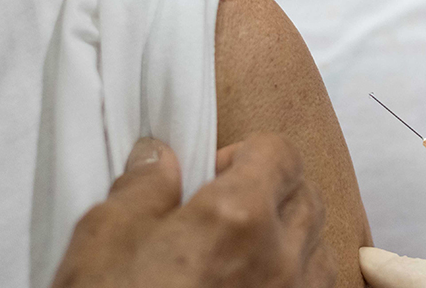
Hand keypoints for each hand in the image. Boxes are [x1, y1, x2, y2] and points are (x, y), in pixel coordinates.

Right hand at [52, 134, 334, 287]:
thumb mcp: (103, 241)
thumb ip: (142, 186)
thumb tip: (160, 155)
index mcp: (239, 219)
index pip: (280, 153)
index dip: (246, 151)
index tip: (214, 171)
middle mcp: (283, 258)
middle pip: (308, 194)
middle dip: (274, 187)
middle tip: (226, 207)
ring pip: (321, 244)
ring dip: (291, 233)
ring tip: (245, 249)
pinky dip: (298, 275)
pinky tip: (259, 284)